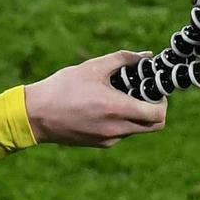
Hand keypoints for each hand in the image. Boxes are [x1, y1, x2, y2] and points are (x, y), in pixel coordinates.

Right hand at [24, 50, 167, 146]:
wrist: (36, 114)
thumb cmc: (64, 87)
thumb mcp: (93, 67)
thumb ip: (123, 59)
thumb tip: (146, 56)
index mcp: (118, 109)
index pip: (158, 115)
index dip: (163, 102)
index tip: (154, 90)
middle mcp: (117, 128)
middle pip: (153, 126)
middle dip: (154, 111)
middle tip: (143, 95)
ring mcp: (109, 139)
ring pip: (136, 130)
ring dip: (136, 116)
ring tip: (118, 98)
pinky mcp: (99, 143)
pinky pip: (120, 134)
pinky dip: (120, 122)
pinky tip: (103, 108)